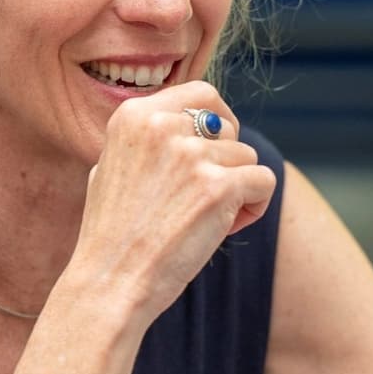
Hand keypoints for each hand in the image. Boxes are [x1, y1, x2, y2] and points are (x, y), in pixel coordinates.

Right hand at [73, 81, 276, 323]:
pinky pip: (263, 181)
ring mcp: (191, 155)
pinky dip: (254, 206)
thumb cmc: (110, 234)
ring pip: (247, 156)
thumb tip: (185, 124)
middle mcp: (162, 126)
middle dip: (227, 156)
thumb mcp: (111, 166)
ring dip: (237, 188)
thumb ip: (146, 139)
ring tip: (207, 220)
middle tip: (210, 191)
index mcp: (133, 115)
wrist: (109, 280)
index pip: (201, 93)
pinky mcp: (218, 187)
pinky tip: (225, 228)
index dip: (217, 120)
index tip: (214, 148)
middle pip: (227, 125)